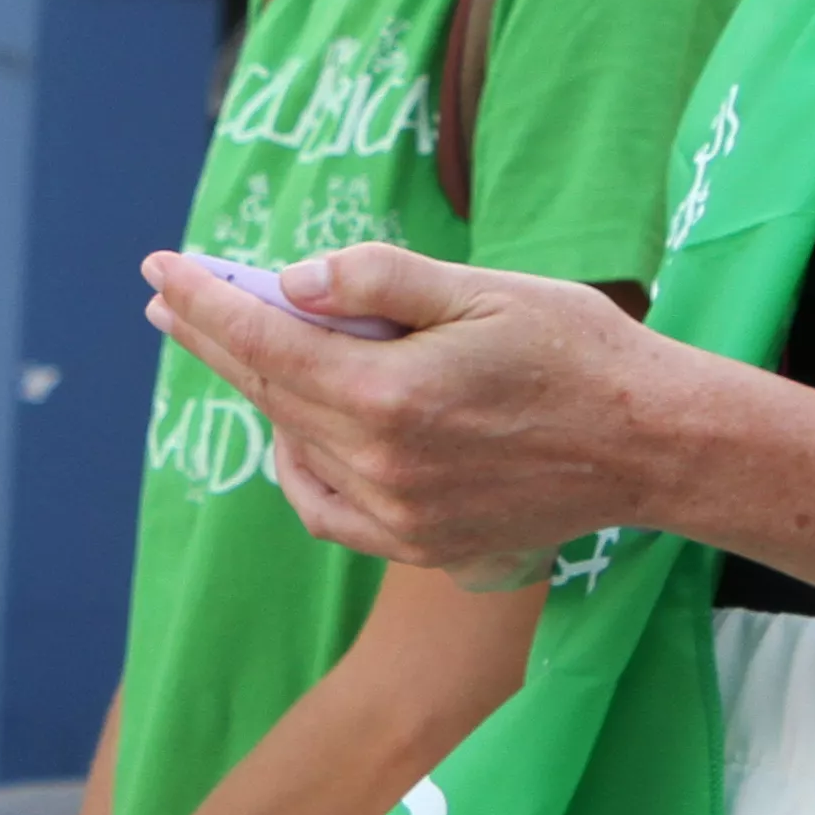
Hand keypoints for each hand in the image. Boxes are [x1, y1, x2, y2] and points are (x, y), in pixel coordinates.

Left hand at [137, 246, 659, 577]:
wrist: (653, 444)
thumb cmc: (578, 350)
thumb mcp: (484, 288)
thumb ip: (381, 282)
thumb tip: (291, 283)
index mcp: (391, 396)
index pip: (265, 344)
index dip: (205, 303)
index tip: (161, 268)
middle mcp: (382, 467)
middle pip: (268, 393)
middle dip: (212, 336)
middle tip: (169, 297)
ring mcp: (399, 517)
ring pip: (295, 448)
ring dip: (262, 394)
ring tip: (245, 346)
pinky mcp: (421, 546)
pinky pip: (328, 509)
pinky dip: (300, 466)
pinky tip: (297, 432)